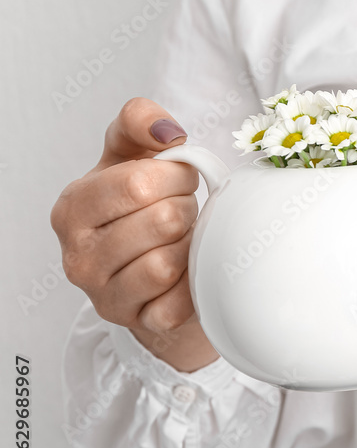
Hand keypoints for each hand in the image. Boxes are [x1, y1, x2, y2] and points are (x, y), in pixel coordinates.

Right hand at [51, 98, 218, 370]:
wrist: (154, 272)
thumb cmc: (142, 209)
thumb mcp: (133, 157)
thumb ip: (139, 123)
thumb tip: (166, 131)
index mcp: (73, 209)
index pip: (138, 184)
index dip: (177, 176)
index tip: (182, 179)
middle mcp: (78, 256)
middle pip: (162, 221)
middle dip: (187, 209)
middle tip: (185, 212)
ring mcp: (105, 296)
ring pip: (167, 264)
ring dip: (191, 246)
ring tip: (186, 239)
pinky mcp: (137, 324)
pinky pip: (177, 304)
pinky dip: (193, 286)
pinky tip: (188, 273)